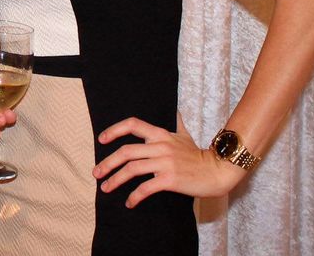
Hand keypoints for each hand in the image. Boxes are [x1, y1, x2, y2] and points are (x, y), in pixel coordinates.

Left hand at [92, 113, 246, 207]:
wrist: (218, 171)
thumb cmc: (198, 155)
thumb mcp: (185, 135)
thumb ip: (177, 123)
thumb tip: (176, 111)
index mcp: (161, 134)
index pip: (132, 124)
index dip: (114, 130)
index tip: (101, 140)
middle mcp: (160, 146)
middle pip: (126, 151)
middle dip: (107, 162)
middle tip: (96, 172)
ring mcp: (164, 163)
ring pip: (132, 169)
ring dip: (115, 180)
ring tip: (105, 188)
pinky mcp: (169, 179)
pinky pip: (145, 187)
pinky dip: (134, 196)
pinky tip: (129, 202)